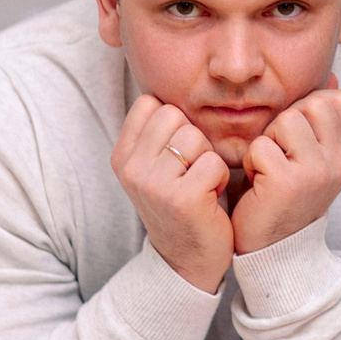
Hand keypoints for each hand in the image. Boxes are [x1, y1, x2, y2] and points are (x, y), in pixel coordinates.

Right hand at [113, 96, 232, 291]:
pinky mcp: (182, 198)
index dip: (175, 123)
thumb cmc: (181, 203)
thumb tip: (171, 78)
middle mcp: (130, 169)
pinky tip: (209, 198)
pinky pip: (214, 161)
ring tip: (199, 185)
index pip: (151, 103)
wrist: (187, 261)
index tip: (175, 155)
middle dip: (193, 139)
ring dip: (208, 159)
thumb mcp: (156, 166)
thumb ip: (157, 130)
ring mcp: (153, 184)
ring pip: (196, 136)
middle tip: (190, 173)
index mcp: (121, 156)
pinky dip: (219, 178)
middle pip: (175, 115)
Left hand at [231, 81, 340, 253]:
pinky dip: (252, 159)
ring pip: (288, 119)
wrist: (273, 249)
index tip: (297, 139)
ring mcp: (319, 173)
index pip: (339, 98)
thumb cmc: (284, 195)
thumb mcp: (312, 156)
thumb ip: (322, 120)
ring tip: (269, 165)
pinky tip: (258, 181)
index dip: (310, 108)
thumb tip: (334, 75)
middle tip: (280, 152)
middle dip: (287, 120)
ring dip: (269, 139)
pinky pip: (262, 145)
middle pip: (314, 102)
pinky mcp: (289, 183)